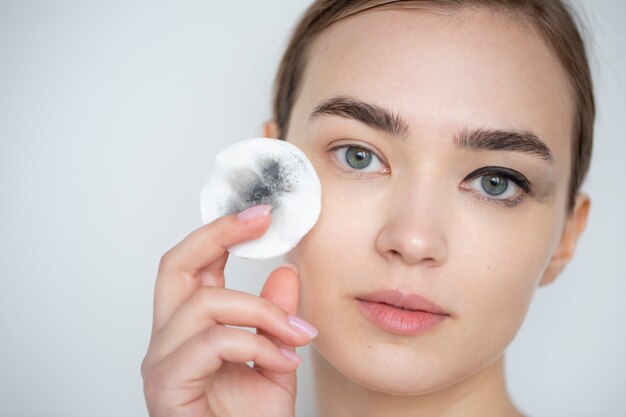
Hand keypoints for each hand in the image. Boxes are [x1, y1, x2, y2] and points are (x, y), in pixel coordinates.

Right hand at [141, 205, 317, 416]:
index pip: (195, 266)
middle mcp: (168, 339)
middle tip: (259, 220)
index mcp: (192, 329)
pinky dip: (255, 344)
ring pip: (204, 303)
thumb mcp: (275, 362)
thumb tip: (285, 274)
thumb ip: (276, 320)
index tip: (260, 214)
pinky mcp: (165, 384)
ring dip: (260, 312)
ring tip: (295, 335)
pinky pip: (212, 341)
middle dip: (216, 234)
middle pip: (174, 265)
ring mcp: (162, 361)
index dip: (222, 233)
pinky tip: (281, 359)